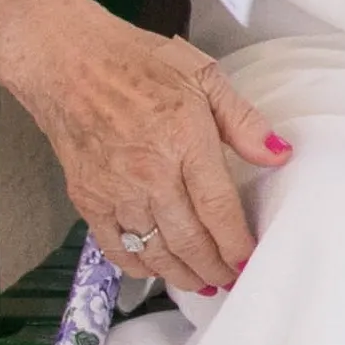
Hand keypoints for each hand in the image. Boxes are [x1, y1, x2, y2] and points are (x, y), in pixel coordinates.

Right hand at [20, 12, 289, 294]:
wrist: (66, 62)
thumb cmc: (134, 61)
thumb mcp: (203, 74)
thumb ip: (243, 120)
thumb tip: (278, 154)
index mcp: (184, 139)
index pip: (218, 208)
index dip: (236, 242)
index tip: (249, 259)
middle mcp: (149, 173)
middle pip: (189, 239)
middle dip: (214, 267)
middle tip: (230, 277)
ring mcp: (115, 190)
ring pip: (154, 251)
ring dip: (181, 274)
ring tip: (201, 282)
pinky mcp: (87, 198)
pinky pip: (116, 246)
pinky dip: (138, 265)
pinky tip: (156, 269)